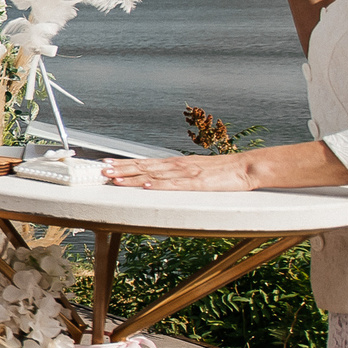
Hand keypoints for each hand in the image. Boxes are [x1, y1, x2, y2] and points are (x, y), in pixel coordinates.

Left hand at [101, 154, 255, 191]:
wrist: (246, 167)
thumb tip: (155, 180)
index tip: (106, 163)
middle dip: (121, 169)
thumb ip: (175, 175)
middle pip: (144, 167)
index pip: (144, 162)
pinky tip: (146, 185)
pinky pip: (175, 185)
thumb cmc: (221, 172)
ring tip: (115, 178)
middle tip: (102, 170)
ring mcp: (187, 173)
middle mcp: (177, 165)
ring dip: (133, 177)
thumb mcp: (194, 171)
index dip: (124, 163)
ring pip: (154, 175)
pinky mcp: (198, 183)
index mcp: (175, 163)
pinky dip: (160, 185)